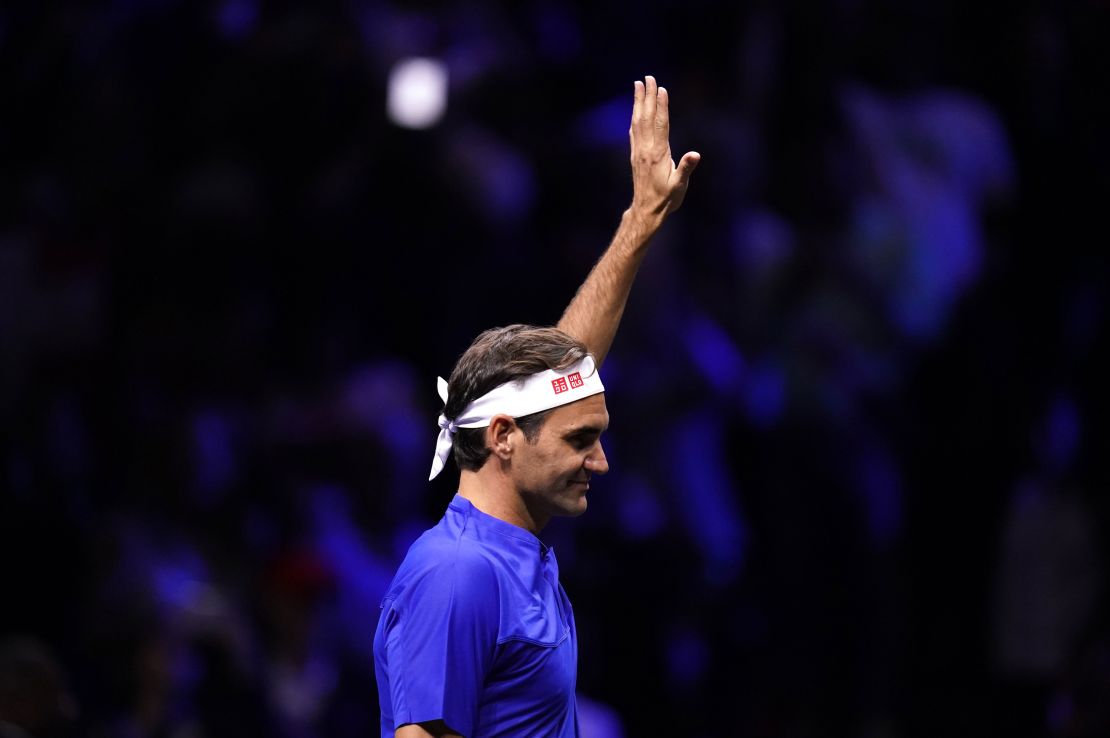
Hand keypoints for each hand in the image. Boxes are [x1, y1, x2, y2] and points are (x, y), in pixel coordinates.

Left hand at [628, 75, 699, 223]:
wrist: (646, 211)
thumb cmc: (666, 199)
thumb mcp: (679, 186)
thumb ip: (686, 169)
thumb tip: (695, 154)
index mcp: (658, 154)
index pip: (660, 124)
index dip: (661, 106)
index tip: (661, 89)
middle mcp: (646, 149)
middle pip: (647, 117)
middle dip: (647, 96)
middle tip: (647, 77)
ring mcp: (639, 152)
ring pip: (638, 121)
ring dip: (638, 102)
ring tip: (638, 85)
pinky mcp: (636, 156)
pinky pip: (634, 131)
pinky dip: (634, 117)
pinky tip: (634, 111)